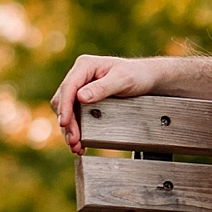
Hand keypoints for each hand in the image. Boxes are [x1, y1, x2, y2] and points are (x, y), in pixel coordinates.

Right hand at [52, 54, 211, 152]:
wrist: (147, 79)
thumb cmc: (137, 75)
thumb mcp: (123, 80)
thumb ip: (102, 88)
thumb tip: (81, 97)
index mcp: (85, 66)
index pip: (69, 87)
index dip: (65, 107)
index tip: (65, 123)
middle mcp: (80, 76)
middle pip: (64, 100)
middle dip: (68, 122)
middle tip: (73, 140)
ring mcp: (81, 88)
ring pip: (67, 110)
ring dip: (70, 128)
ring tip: (75, 145)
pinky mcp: (84, 99)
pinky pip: (75, 114)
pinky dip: (76, 128)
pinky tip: (80, 142)